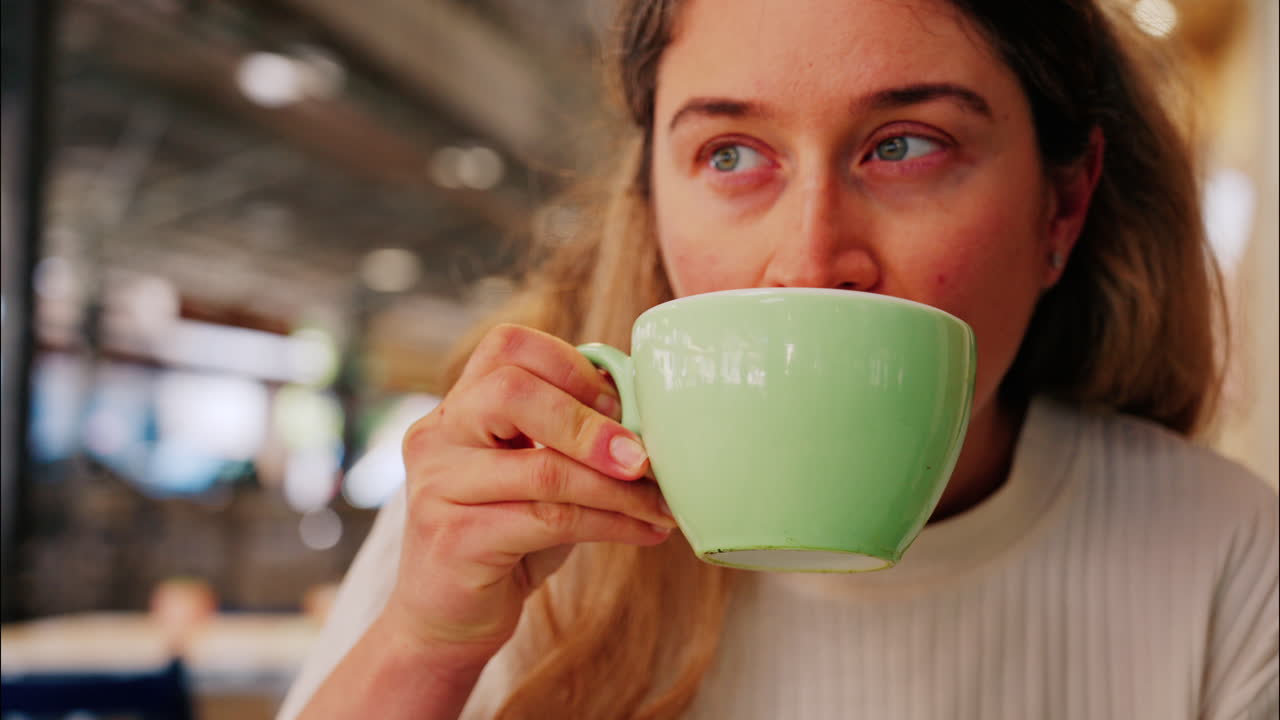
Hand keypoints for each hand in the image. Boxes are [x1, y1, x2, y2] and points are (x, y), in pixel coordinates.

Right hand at [381, 324, 674, 668]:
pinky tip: (644, 531)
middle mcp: (438, 436)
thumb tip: (648, 411)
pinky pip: (549, 520)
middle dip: (590, 423)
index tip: (619, 406)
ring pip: (542, 468)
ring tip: (661, 503)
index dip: (572, 366)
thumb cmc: (505, 537)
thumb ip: (568, 435)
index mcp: (459, 406)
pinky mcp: (454, 540)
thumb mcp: (534, 473)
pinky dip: (609, 524)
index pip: (508, 346)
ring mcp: (438, 487)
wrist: (447, 620)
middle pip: (512, 391)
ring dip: (617, 487)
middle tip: (643, 457)